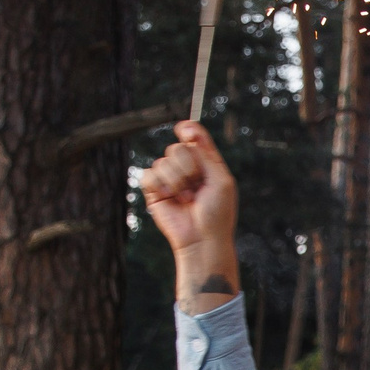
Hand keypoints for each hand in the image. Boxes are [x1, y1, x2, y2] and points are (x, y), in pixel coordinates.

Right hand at [139, 123, 241, 311]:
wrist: (203, 239)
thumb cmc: (217, 213)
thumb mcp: (221, 181)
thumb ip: (207, 155)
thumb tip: (191, 133)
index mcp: (205, 164)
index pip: (193, 138)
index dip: (188, 130)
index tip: (185, 130)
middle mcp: (186, 169)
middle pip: (177, 148)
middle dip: (188, 167)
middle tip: (197, 187)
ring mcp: (169, 179)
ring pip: (163, 161)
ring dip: (177, 181)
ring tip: (186, 198)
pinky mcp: (154, 191)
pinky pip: (148, 174)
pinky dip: (160, 186)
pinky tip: (170, 198)